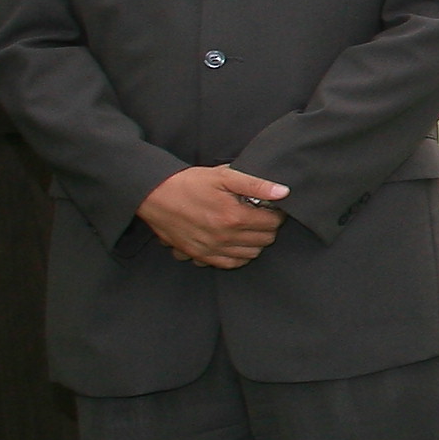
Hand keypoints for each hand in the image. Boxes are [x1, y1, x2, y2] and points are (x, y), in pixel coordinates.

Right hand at [137, 163, 290, 268]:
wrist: (154, 195)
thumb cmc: (189, 183)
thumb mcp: (224, 176)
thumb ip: (256, 184)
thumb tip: (284, 192)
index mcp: (234, 217)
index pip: (273, 223)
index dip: (276, 213)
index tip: (271, 207)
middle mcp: (224, 238)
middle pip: (265, 240)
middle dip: (267, 227)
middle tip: (259, 215)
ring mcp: (212, 249)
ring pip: (251, 254)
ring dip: (255, 241)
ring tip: (247, 227)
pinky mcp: (200, 256)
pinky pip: (230, 264)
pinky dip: (238, 255)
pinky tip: (235, 242)